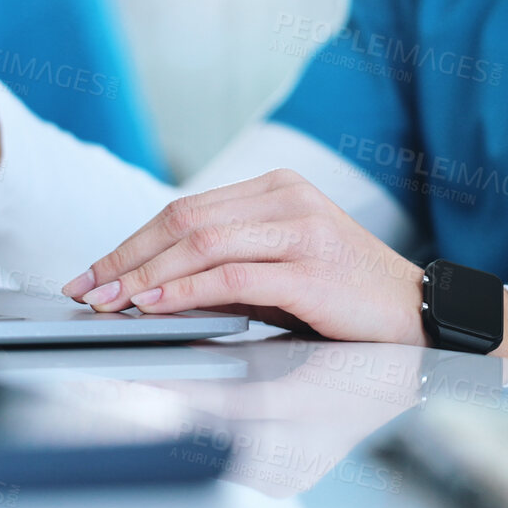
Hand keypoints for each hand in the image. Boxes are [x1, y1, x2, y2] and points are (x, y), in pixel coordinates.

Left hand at [61, 169, 507, 356]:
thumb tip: (150, 287)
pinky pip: (231, 274)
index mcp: (275, 189)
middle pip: (181, 219)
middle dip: (124, 258)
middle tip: (85, 289)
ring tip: (109, 301)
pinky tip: (156, 305)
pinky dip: (184, 289)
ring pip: (198, 243)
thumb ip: (226, 266)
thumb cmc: (348, 299)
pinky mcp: (312, 266)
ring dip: (144, 276)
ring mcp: (300, 228)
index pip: (184, 209)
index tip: (92, 272)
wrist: (421, 317)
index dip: (131, 242)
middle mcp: (286, 198)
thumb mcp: (281, 271)